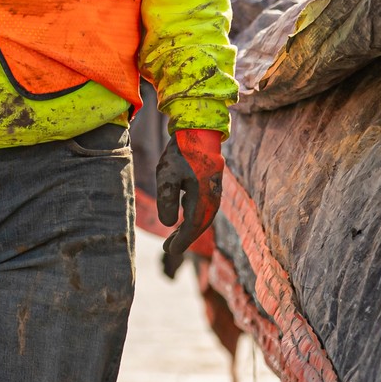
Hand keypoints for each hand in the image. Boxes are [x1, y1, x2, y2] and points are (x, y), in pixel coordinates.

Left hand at [156, 127, 223, 276]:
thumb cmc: (181, 152)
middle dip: (185, 238)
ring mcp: (214, 190)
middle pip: (200, 224)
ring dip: (189, 229)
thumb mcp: (167, 174)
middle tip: (168, 248)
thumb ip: (167, 199)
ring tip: (173, 239)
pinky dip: (193, 217)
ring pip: (203, 216)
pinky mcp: (212, 184)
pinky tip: (182, 218)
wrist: (198, 130)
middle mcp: (213, 196)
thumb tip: (169, 224)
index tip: (170, 251)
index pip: (194, 225)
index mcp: (203, 195)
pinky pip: (204, 207)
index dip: (183, 240)